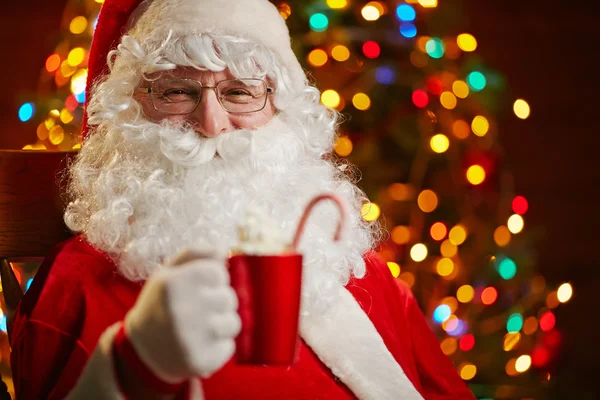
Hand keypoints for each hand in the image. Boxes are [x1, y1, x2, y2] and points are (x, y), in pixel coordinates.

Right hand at [123, 250, 240, 381]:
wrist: (140, 348)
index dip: (212, 278)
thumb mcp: (168, 272)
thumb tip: (222, 250)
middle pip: (229, 297)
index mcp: (173, 284)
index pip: (218, 272)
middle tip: (197, 309)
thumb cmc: (161, 302)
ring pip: (233, 323)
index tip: (198, 287)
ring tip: (200, 327)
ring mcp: (191, 339)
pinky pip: (229, 347)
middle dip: (218, 301)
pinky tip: (199, 344)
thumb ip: (194, 254)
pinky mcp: (200, 362)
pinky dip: (218, 346)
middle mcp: (182, 310)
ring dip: (221, 324)